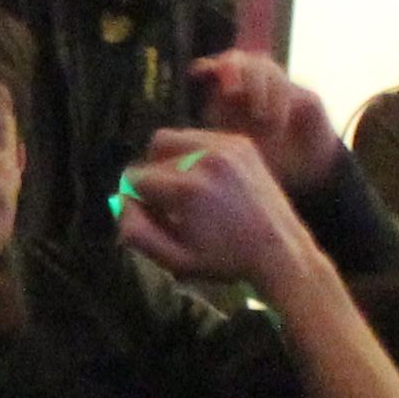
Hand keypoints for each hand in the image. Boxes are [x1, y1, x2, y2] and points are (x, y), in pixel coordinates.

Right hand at [112, 130, 311, 295]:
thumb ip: (138, 234)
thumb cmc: (225, 260)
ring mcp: (225, 146)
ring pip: (174, 137)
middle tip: (166, 200)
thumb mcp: (176, 260)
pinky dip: (194, 154)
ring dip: (171, 160)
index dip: (136, 200)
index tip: (152, 217)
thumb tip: (119, 203)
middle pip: (152, 149)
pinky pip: (199, 137)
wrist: (279, 250)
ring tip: (185, 188)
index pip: (134, 177)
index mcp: (186, 189)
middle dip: (152, 173)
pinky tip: (206, 180)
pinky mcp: (240, 142)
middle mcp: (204, 159)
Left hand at [188, 52, 347, 193]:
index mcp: (233, 96)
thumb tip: (178, 138)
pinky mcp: (304, 95)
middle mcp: (255, 86)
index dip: (206, 67)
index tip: (195, 73)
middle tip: (231, 92)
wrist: (309, 173)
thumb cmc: (265, 164)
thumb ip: (208, 142)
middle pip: (236, 59)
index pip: (216, 69)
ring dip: (257, 88)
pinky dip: (279, 101)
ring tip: (259, 117)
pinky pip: (288, 85)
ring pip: (262, 65)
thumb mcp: (232, 155)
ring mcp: (280, 88)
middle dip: (231, 70)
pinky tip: (277, 123)